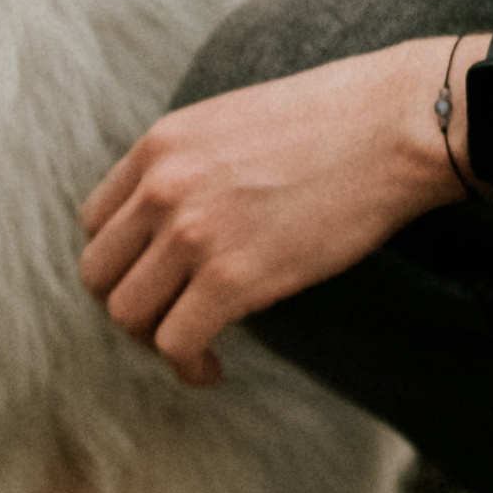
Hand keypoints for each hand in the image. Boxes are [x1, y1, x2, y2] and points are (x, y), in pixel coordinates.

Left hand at [78, 33, 484, 389]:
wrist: (396, 126)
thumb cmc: (335, 125)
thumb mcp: (234, 124)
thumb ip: (193, 165)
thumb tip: (181, 221)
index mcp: (159, 144)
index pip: (96, 223)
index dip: (123, 263)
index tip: (159, 282)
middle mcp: (161, 186)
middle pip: (99, 273)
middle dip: (131, 307)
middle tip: (173, 322)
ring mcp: (193, 231)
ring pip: (127, 314)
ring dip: (155, 342)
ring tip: (196, 350)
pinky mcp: (233, 277)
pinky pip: (176, 343)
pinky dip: (187, 367)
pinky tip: (213, 369)